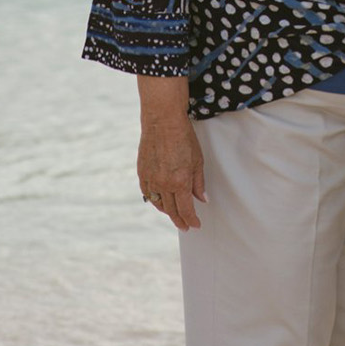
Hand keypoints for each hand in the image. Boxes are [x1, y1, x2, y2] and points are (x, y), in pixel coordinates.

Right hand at [137, 108, 206, 230]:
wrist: (162, 120)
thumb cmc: (183, 137)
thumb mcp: (197, 160)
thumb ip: (198, 183)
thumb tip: (202, 199)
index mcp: (180, 182)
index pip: (186, 209)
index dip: (192, 220)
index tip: (195, 224)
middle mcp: (164, 183)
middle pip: (172, 210)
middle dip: (180, 220)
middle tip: (185, 225)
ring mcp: (151, 178)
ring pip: (158, 203)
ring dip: (167, 212)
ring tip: (174, 215)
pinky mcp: (142, 171)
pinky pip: (147, 192)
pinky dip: (154, 200)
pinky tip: (159, 202)